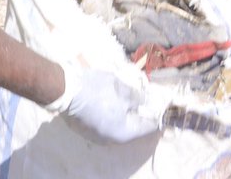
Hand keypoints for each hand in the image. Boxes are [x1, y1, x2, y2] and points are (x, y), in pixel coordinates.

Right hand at [48, 63, 164, 143]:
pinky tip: (115, 103)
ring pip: (119, 126)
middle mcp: (111, 140)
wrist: (66, 90)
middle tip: (148, 101)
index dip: (157, 116)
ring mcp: (98, 137)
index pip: (147, 127)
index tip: (165, 108)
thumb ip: (138, 98)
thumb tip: (147, 102)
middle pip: (133, 128)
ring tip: (132, 99)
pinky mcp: (88, 130)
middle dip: (140, 114)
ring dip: (127, 115)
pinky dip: (114, 115)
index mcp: (123, 133)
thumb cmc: (98, 90)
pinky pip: (108, 124)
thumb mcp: (123, 90)